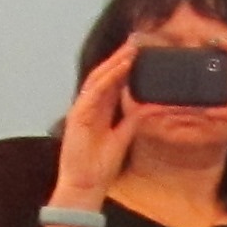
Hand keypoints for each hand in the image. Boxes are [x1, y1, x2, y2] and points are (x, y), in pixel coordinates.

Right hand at [54, 43, 142, 210]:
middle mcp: (90, 106)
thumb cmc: (100, 165)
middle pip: (105, 75)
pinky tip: (117, 71)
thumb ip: (133, 121)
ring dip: (114, 64)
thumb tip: (149, 108)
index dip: (125, 67)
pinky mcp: (77, 116)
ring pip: (98, 80)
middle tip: (137, 43)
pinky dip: (106, 81)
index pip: (113, 82)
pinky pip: (93, 94)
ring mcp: (82, 109)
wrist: (85, 184)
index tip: (141, 54)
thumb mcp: (122, 137)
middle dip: (120, 58)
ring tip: (130, 51)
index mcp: (100, 110)